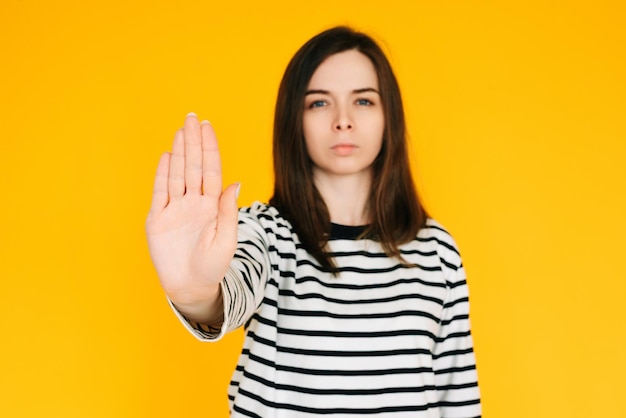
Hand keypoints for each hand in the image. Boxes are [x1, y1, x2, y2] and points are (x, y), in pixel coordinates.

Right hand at [146, 113, 238, 308]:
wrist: (191, 287)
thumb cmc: (213, 266)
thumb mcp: (226, 239)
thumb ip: (228, 211)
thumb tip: (234, 183)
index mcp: (212, 205)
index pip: (211, 170)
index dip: (210, 149)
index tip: (209, 128)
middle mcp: (194, 202)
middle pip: (193, 166)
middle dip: (194, 142)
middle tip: (193, 117)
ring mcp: (175, 209)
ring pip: (177, 174)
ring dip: (178, 152)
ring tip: (181, 131)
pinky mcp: (157, 219)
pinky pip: (160, 192)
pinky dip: (162, 174)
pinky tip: (165, 156)